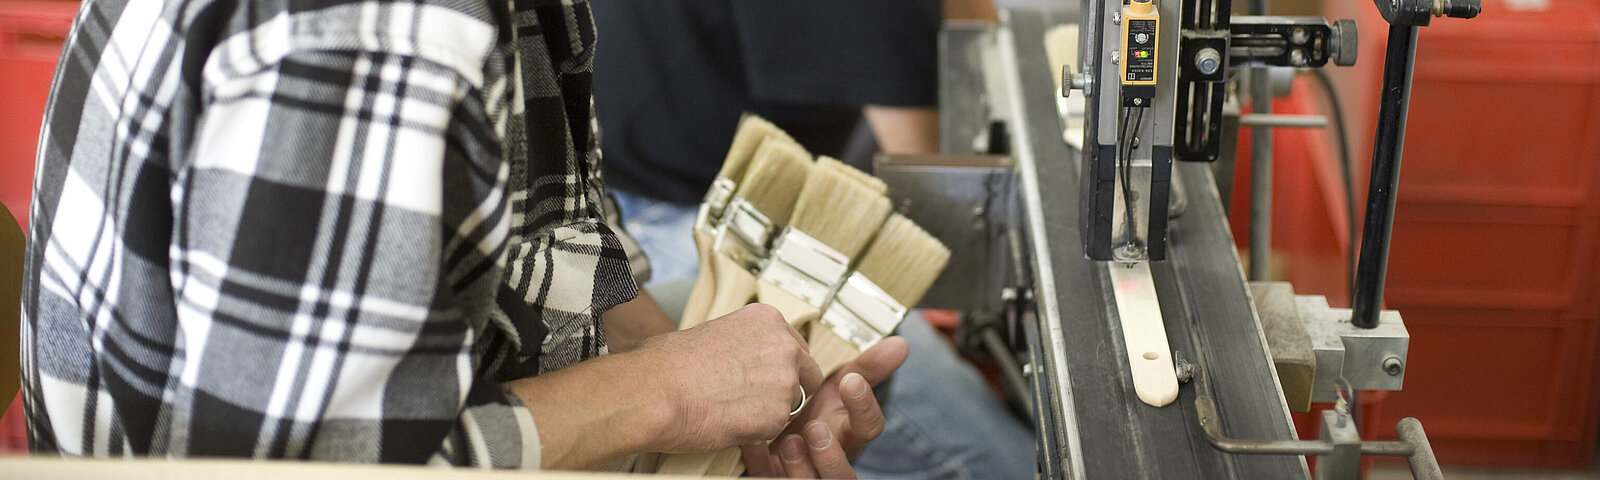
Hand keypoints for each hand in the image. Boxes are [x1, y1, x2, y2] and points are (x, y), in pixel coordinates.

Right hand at [630, 304, 823, 452]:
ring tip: (733, 410)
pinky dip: (757, 432)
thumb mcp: (712, 332)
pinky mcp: (777, 415)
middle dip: (788, 388)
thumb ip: (743, 343)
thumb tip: (744, 357)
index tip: (765, 375)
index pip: (796, 347)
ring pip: (792, 405)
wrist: (652, 391)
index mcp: (767, 320)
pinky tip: (729, 422)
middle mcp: (783, 346)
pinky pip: (775, 429)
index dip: (781, 366)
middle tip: (756, 398)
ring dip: (770, 411)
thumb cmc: (667, 364)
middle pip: (808, 374)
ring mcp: (784, 381)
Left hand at [741, 336, 909, 478]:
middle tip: (815, 428)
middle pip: (844, 475)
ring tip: (788, 442)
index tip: (851, 380)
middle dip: (831, 455)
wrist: (776, 436)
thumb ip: (866, 370)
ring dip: (802, 466)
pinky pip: (769, 479)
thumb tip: (901, 344)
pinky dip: (761, 463)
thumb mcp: (839, 389)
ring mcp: (805, 476)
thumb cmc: (812, 413)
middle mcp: (831, 461)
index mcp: (848, 434)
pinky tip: (754, 442)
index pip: (869, 428)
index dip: (864, 407)